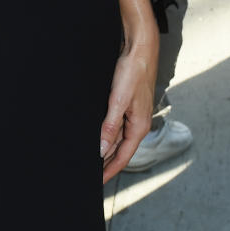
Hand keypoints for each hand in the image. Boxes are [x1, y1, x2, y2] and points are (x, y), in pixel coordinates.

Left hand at [99, 23, 157, 181]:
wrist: (139, 48)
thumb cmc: (133, 71)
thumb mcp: (119, 100)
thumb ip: (110, 125)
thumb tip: (102, 149)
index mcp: (139, 126)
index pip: (123, 157)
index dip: (109, 171)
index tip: (97, 182)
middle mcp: (137, 123)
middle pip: (119, 150)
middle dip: (106, 164)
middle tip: (90, 175)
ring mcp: (132, 114)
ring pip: (116, 138)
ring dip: (104, 149)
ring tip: (90, 160)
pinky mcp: (125, 104)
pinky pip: (114, 125)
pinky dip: (105, 134)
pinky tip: (95, 136)